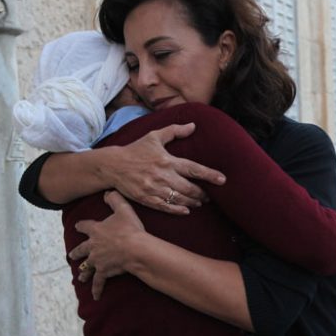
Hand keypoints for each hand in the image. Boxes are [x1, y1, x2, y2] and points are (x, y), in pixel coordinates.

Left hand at [69, 191, 145, 299]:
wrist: (135, 249)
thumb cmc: (130, 229)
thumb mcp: (123, 209)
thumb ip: (114, 199)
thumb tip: (107, 192)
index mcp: (95, 231)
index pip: (84, 227)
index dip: (81, 226)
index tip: (77, 226)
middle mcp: (93, 246)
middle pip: (81, 250)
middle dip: (77, 252)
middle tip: (72, 255)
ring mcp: (97, 260)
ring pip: (87, 267)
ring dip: (83, 272)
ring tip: (80, 277)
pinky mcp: (104, 272)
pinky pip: (98, 282)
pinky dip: (97, 289)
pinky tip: (95, 296)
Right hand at [103, 123, 225, 214]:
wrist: (112, 165)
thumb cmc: (135, 150)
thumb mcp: (154, 137)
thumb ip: (174, 131)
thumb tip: (193, 126)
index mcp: (167, 160)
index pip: (194, 169)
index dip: (209, 175)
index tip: (222, 180)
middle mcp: (163, 176)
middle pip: (190, 188)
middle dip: (202, 194)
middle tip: (209, 196)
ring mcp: (155, 189)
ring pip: (180, 199)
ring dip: (193, 202)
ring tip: (199, 202)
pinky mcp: (147, 199)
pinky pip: (166, 207)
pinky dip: (178, 210)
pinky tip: (186, 210)